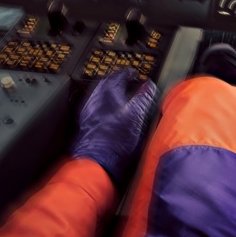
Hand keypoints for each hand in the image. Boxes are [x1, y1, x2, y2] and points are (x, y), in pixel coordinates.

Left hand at [70, 69, 157, 184]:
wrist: (96, 163)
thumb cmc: (115, 140)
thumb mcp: (137, 115)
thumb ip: (144, 97)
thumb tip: (149, 86)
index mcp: (107, 91)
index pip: (120, 74)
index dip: (130, 73)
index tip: (137, 75)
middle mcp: (95, 98)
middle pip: (108, 82)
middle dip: (120, 81)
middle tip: (131, 83)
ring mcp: (88, 110)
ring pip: (101, 94)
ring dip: (113, 92)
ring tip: (124, 98)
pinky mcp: (86, 123)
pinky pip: (97, 105)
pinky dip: (107, 104)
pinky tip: (114, 113)